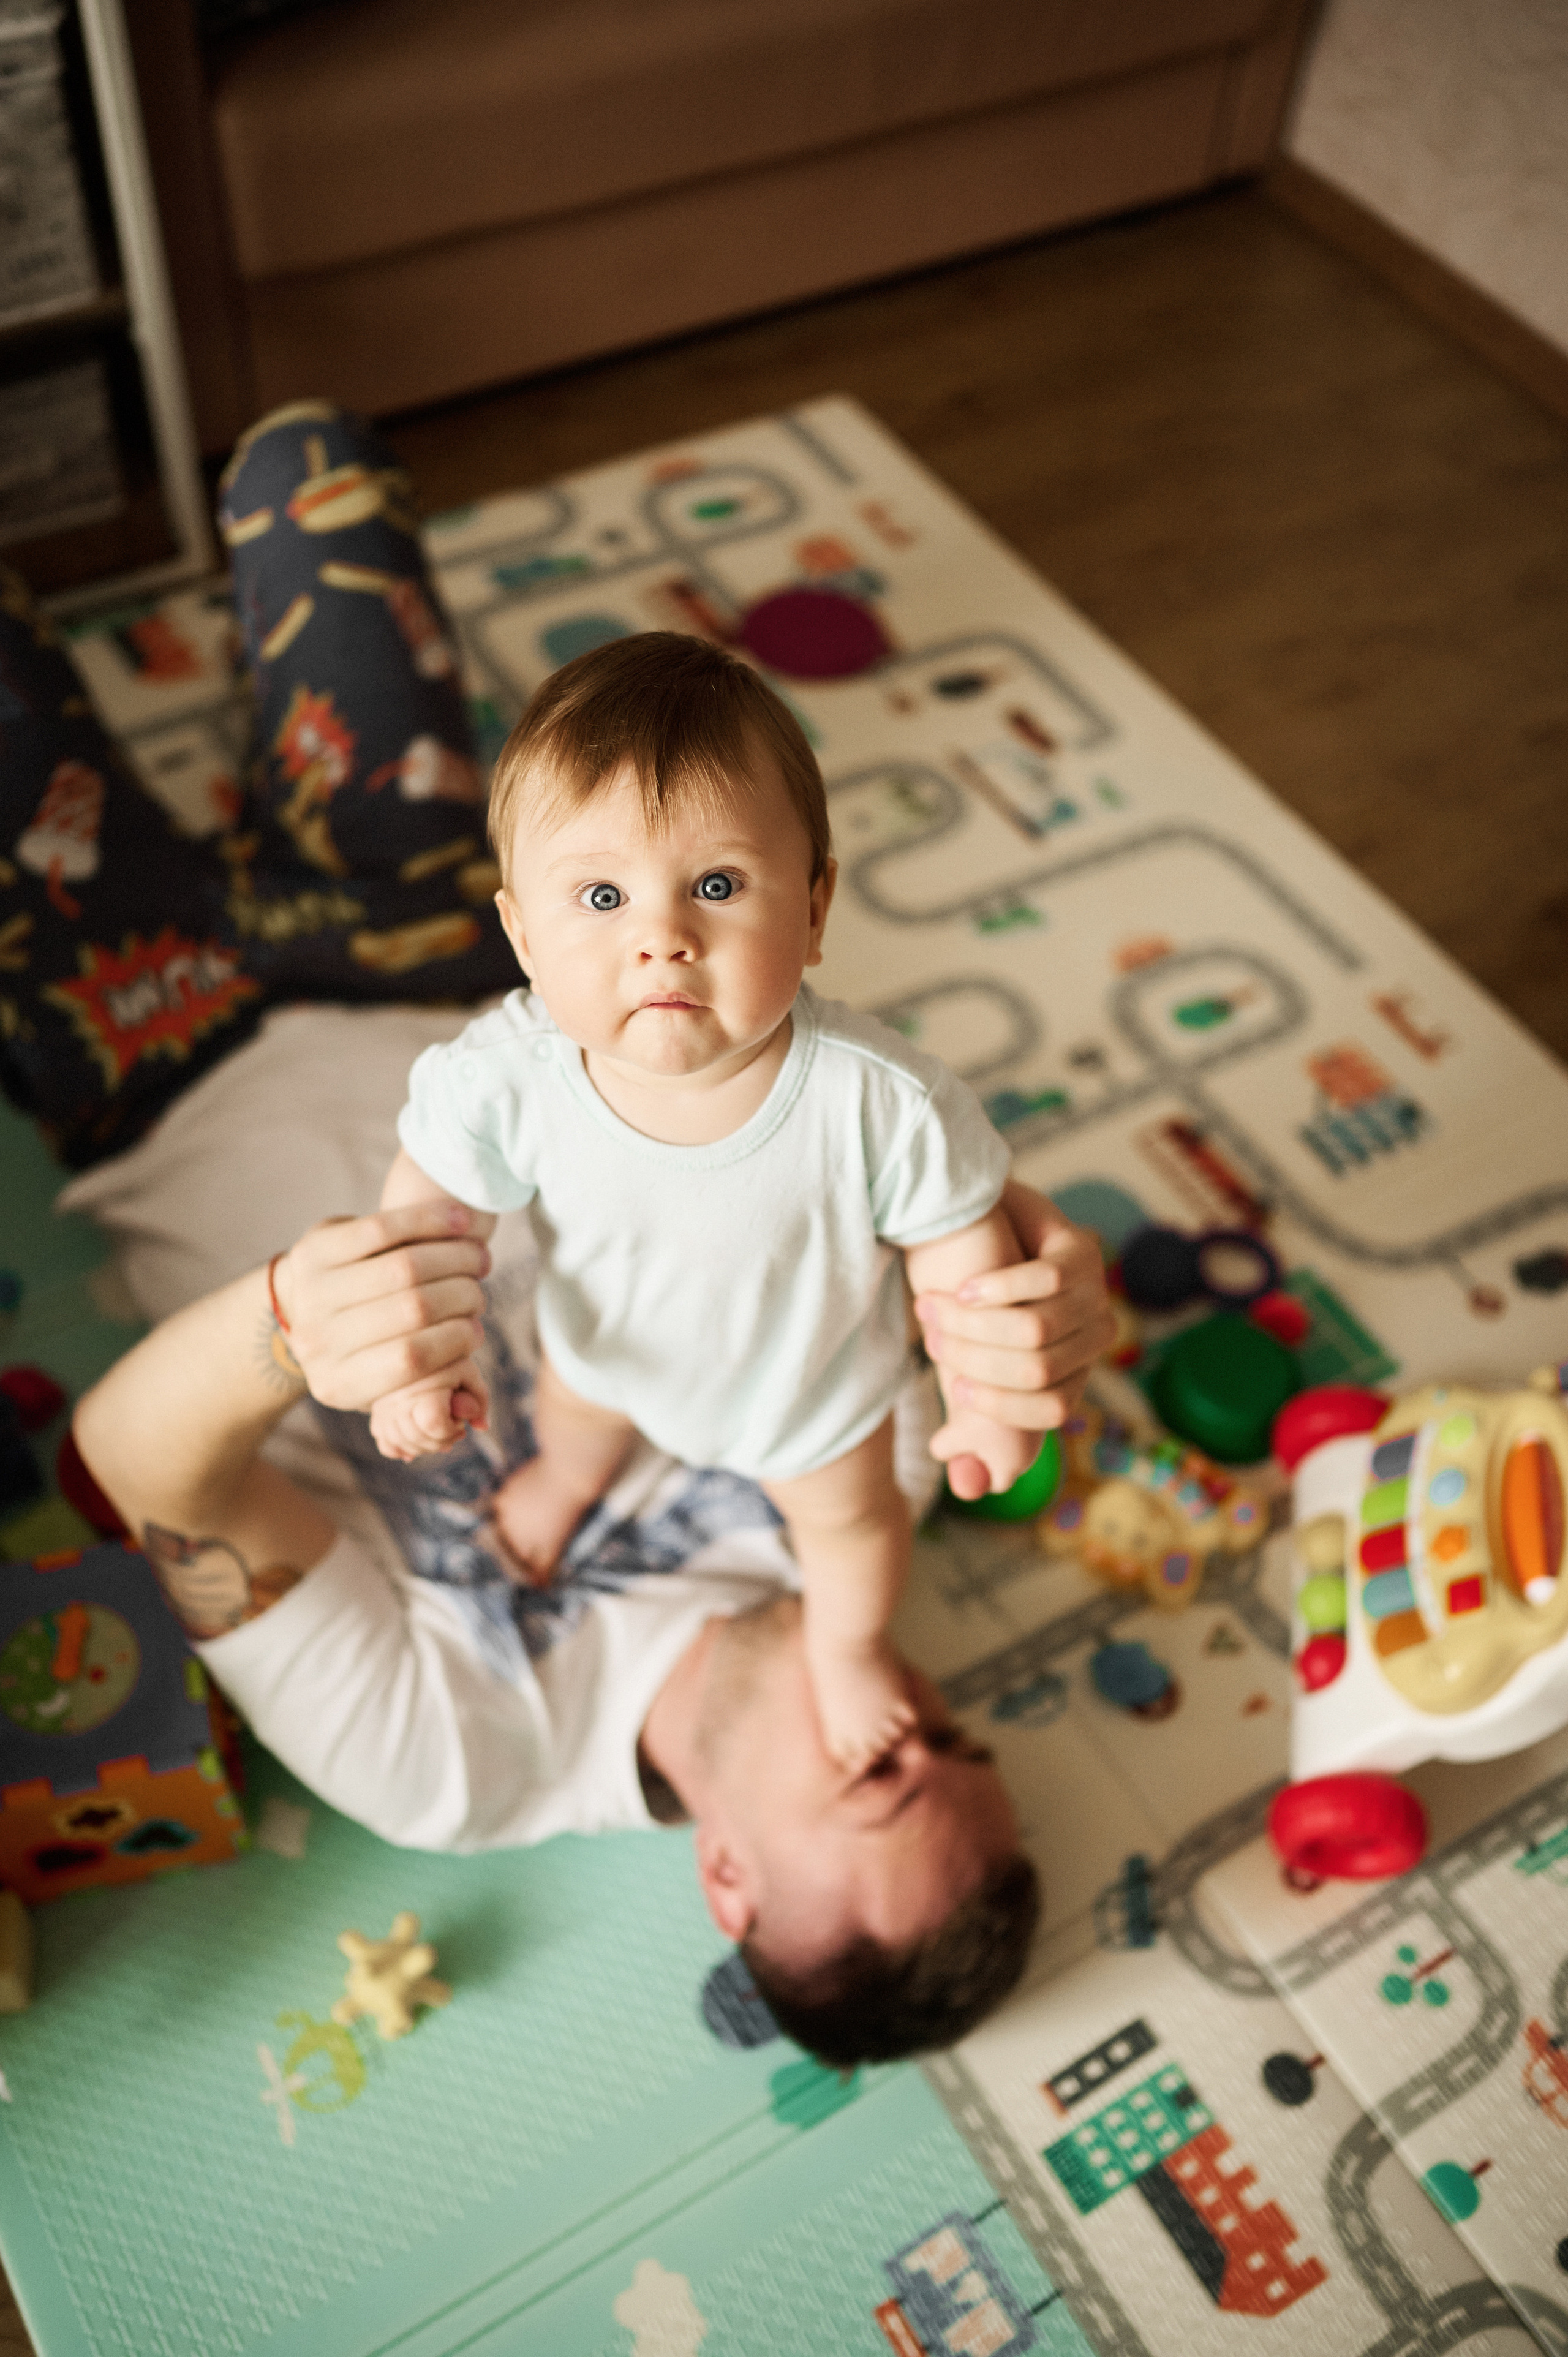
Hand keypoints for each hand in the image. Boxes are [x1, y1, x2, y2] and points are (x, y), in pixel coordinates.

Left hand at [271, 1204, 490, 1414]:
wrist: (305, 1306)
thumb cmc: (366, 1348)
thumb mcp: (386, 1384)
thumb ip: (431, 1395)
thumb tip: (480, 1416)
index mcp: (337, 1385)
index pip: (412, 1360)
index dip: (456, 1340)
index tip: (477, 1329)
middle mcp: (317, 1340)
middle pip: (412, 1309)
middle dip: (462, 1294)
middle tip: (480, 1290)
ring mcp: (312, 1291)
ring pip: (403, 1266)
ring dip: (455, 1257)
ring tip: (479, 1257)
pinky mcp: (315, 1247)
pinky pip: (383, 1228)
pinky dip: (431, 1222)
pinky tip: (460, 1222)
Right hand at [368, 1363, 488, 1460]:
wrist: (414, 1351)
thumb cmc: (447, 1363)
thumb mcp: (468, 1374)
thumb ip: (479, 1400)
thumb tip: (482, 1427)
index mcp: (421, 1384)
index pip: (433, 1424)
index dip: (450, 1430)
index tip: (458, 1421)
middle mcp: (396, 1396)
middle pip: (417, 1439)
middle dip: (440, 1441)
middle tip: (452, 1428)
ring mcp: (382, 1407)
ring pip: (400, 1445)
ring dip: (424, 1447)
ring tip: (437, 1432)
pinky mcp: (376, 1415)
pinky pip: (386, 1445)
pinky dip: (402, 1449)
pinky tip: (417, 1442)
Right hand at [913, 1182, 1114, 1500]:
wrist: (998, 1220)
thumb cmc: (981, 1304)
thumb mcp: (977, 1364)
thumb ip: (975, 1425)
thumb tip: (970, 1488)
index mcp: (1078, 1370)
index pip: (1051, 1410)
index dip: (1000, 1407)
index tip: (953, 1390)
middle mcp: (1096, 1335)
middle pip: (1036, 1369)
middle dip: (974, 1360)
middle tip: (930, 1340)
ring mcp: (1095, 1292)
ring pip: (1035, 1329)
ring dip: (974, 1325)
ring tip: (932, 1310)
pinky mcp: (1083, 1253)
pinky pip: (1040, 1281)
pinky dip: (995, 1290)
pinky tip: (963, 1288)